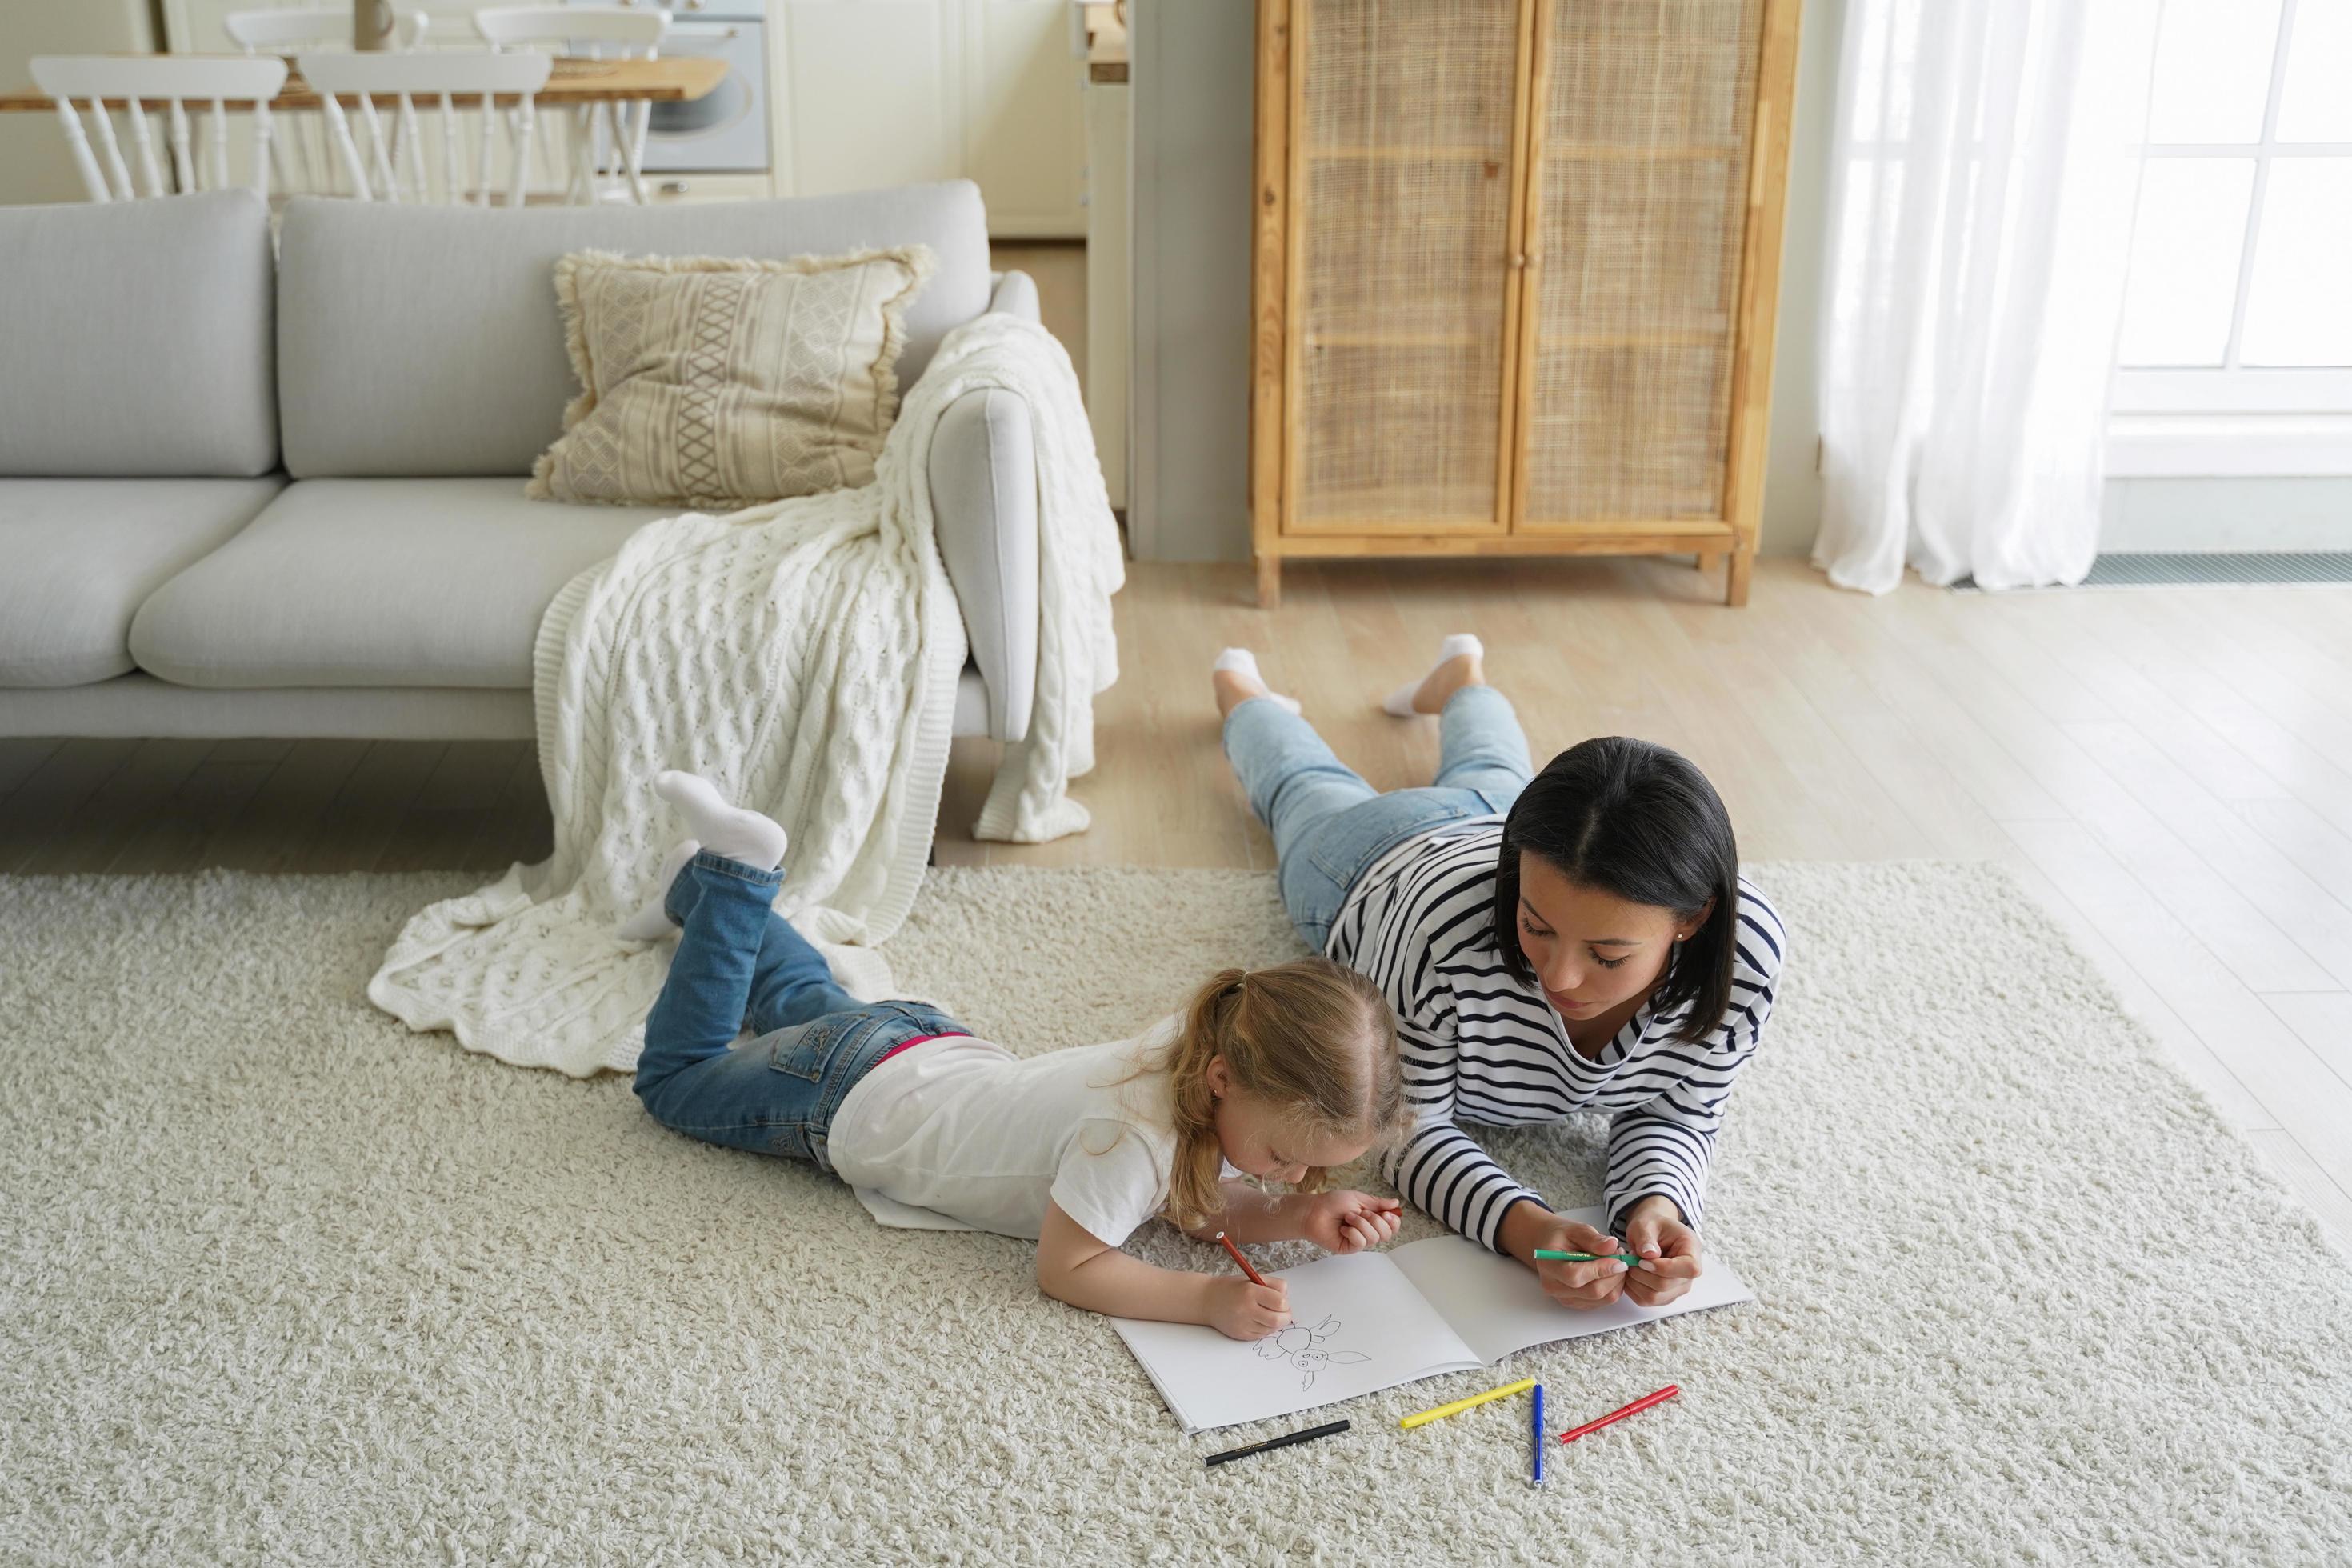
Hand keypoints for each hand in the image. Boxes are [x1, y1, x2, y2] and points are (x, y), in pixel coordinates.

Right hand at [1203, 1274, 1290, 1340]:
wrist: (1207, 1301)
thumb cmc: (1232, 1288)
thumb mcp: (1252, 1279)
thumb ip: (1273, 1285)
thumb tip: (1287, 1297)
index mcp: (1250, 1291)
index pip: (1280, 1302)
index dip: (1285, 1303)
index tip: (1282, 1301)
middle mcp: (1246, 1309)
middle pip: (1277, 1320)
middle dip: (1285, 1317)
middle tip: (1283, 1312)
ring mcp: (1243, 1324)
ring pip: (1271, 1329)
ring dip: (1275, 1323)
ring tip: (1268, 1314)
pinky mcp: (1241, 1335)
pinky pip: (1261, 1335)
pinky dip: (1265, 1329)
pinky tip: (1258, 1320)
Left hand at [1299, 1190, 1402, 1253]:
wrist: (1314, 1211)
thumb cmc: (1332, 1203)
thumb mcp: (1358, 1198)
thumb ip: (1377, 1202)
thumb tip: (1396, 1203)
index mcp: (1372, 1218)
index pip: (1392, 1226)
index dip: (1393, 1221)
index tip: (1387, 1213)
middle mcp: (1368, 1230)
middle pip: (1387, 1234)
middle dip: (1376, 1220)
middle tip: (1361, 1212)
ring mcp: (1359, 1240)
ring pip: (1374, 1237)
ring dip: (1361, 1224)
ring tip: (1348, 1217)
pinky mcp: (1349, 1247)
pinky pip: (1361, 1243)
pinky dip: (1353, 1232)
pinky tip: (1342, 1228)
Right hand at [1516, 1214, 1632, 1310]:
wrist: (1551, 1248)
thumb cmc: (1562, 1238)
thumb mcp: (1576, 1229)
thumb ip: (1593, 1239)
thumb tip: (1612, 1246)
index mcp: (1549, 1265)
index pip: (1575, 1275)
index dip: (1601, 1269)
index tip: (1618, 1260)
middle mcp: (1554, 1287)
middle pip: (1592, 1291)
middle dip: (1614, 1275)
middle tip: (1622, 1258)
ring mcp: (1566, 1299)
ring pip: (1601, 1299)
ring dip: (1616, 1282)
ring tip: (1617, 1263)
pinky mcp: (1577, 1304)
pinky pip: (1603, 1302)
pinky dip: (1613, 1288)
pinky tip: (1611, 1273)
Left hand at [1620, 1197, 1702, 1308]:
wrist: (1652, 1233)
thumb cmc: (1652, 1226)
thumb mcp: (1646, 1224)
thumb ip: (1646, 1237)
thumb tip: (1648, 1254)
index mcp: (1692, 1251)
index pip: (1688, 1269)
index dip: (1663, 1268)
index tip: (1642, 1260)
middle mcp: (1688, 1274)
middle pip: (1666, 1285)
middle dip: (1641, 1273)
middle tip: (1630, 1258)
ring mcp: (1677, 1288)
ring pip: (1654, 1297)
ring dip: (1635, 1281)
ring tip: (1632, 1264)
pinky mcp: (1664, 1296)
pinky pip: (1645, 1300)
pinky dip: (1632, 1288)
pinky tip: (1631, 1274)